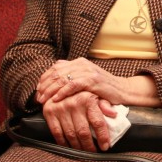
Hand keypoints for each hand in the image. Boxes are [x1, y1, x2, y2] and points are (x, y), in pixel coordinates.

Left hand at [36, 58, 158, 106]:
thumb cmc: (103, 88)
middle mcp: (81, 63)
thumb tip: (55, 69)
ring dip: (50, 90)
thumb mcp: (86, 78)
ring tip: (43, 100)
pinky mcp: (92, 80)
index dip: (44, 79)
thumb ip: (73, 74)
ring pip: (62, 79)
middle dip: (44, 86)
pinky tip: (56, 99)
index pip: (55, 67)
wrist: (122, 90)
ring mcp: (87, 71)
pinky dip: (62, 92)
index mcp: (79, 62)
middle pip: (56, 73)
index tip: (38, 90)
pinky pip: (72, 85)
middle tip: (38, 98)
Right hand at [41, 91, 117, 151]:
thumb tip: (114, 114)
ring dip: (77, 146)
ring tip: (83, 152)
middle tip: (94, 152)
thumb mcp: (96, 95)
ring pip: (70, 134)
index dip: (102, 136)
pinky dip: (63, 142)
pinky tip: (69, 147)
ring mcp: (60, 108)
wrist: (60, 83)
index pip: (98, 122)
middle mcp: (73, 104)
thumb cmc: (82, 92)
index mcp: (87, 99)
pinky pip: (57, 132)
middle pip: (83, 131)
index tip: (106, 146)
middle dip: (89, 145)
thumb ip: (105, 105)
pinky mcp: (49, 112)